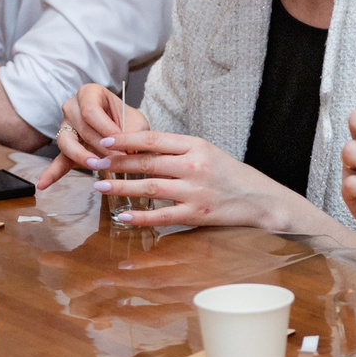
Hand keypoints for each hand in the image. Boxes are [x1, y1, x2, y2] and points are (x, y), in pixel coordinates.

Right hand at [32, 84, 132, 189]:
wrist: (124, 129)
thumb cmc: (128, 122)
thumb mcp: (136, 122)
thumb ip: (132, 134)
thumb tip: (128, 151)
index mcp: (89, 93)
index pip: (91, 111)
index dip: (105, 128)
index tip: (121, 143)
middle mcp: (73, 107)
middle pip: (82, 128)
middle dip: (101, 146)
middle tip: (118, 158)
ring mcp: (66, 127)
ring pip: (67, 143)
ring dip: (82, 156)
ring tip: (96, 166)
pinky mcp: (66, 148)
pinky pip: (58, 160)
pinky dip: (51, 173)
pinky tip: (43, 184)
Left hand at [86, 127, 299, 230]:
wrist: (260, 200)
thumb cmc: (231, 175)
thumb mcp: (208, 152)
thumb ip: (178, 150)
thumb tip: (142, 149)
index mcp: (196, 145)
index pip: (154, 139)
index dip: (126, 140)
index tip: (106, 142)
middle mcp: (194, 166)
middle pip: (147, 163)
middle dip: (117, 163)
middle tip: (94, 163)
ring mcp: (195, 191)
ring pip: (149, 188)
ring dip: (121, 187)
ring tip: (100, 186)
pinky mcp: (196, 214)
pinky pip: (162, 215)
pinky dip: (140, 216)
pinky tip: (123, 216)